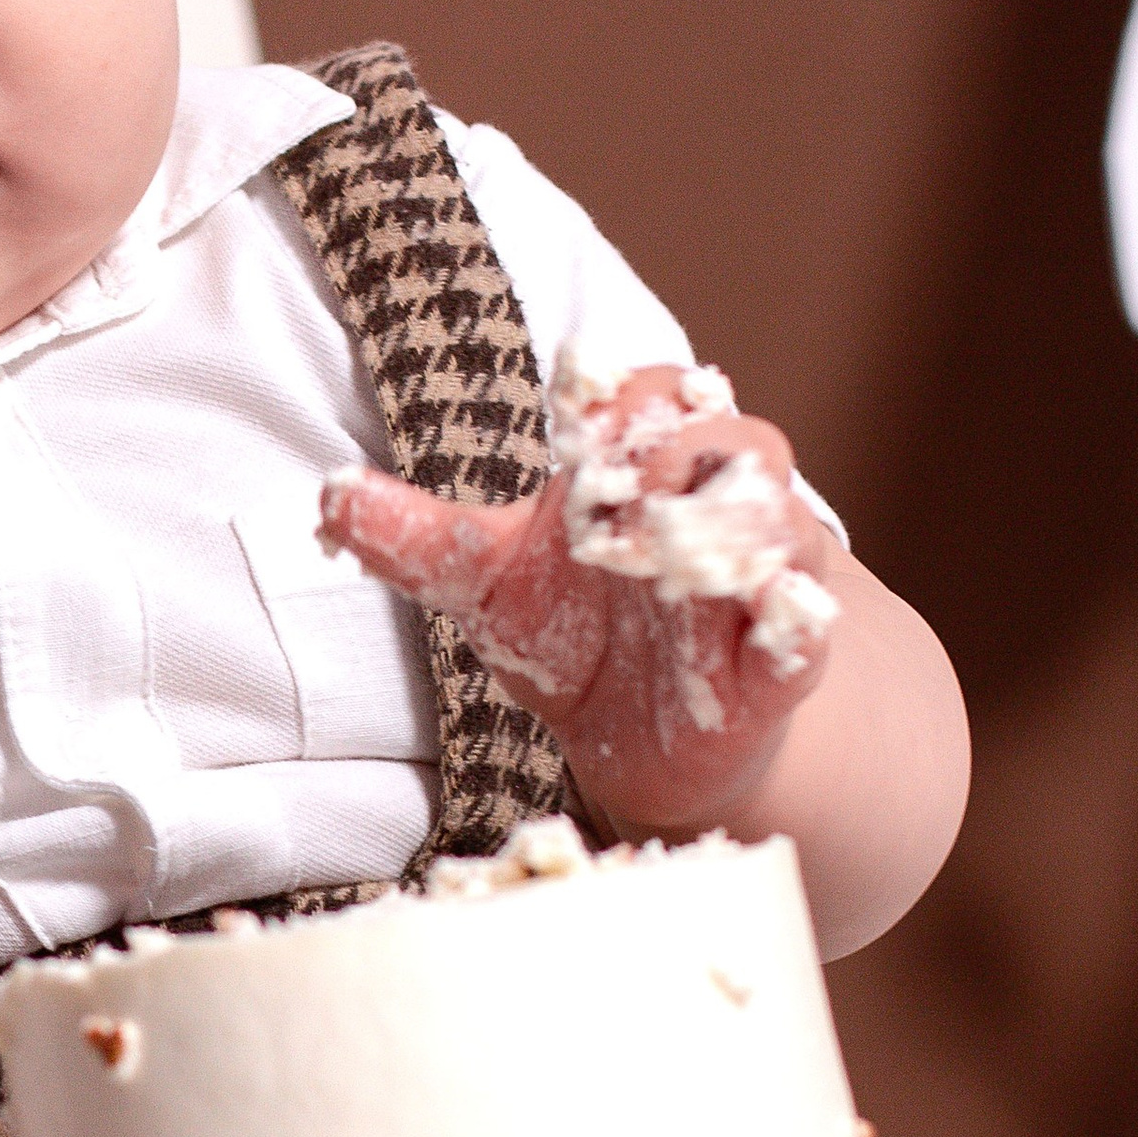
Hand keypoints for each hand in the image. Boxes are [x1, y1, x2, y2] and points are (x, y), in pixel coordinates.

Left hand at [318, 357, 838, 837]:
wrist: (644, 741)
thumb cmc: (575, 637)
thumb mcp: (489, 584)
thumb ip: (419, 540)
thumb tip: (331, 498)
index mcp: (643, 470)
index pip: (655, 395)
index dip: (628, 396)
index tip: (585, 409)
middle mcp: (711, 511)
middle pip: (735, 441)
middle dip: (684, 451)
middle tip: (622, 479)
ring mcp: (757, 584)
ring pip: (785, 523)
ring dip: (739, 526)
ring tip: (674, 546)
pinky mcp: (779, 667)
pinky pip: (806, 630)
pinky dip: (794, 620)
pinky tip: (770, 614)